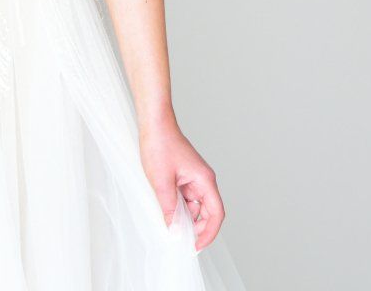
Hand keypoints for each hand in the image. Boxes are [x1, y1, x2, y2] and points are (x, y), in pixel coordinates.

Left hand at [139, 116, 223, 251]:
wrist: (154, 124)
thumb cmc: (160, 146)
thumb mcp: (162, 183)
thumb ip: (170, 209)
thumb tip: (176, 232)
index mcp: (204, 180)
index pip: (216, 213)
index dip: (209, 233)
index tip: (196, 247)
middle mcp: (203, 181)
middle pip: (207, 212)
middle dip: (196, 229)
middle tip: (180, 241)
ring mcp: (194, 179)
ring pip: (195, 207)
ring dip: (185, 219)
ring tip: (170, 227)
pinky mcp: (184, 178)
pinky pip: (186, 199)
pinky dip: (178, 209)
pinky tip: (166, 213)